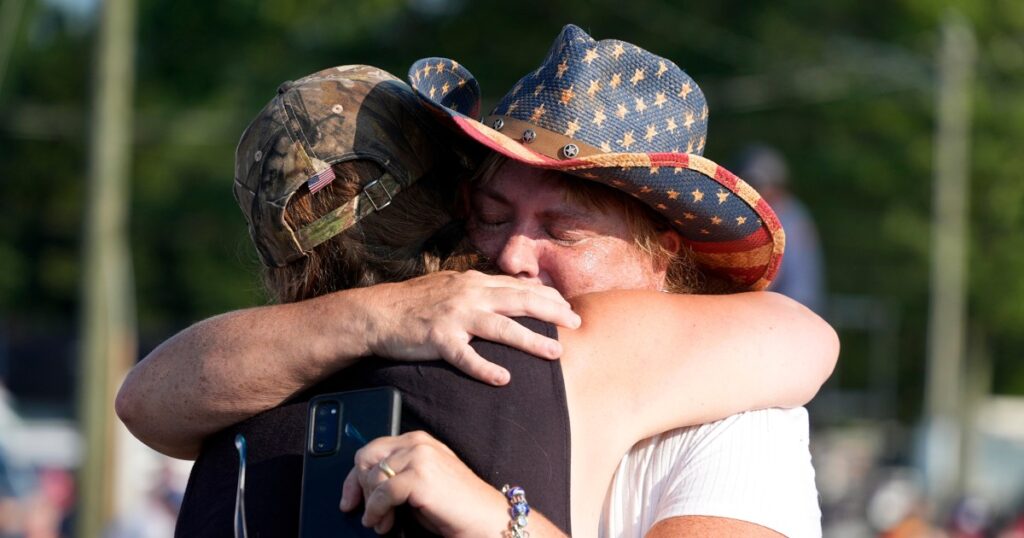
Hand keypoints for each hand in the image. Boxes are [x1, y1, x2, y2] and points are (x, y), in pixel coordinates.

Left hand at [340, 431, 508, 536]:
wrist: (486, 519)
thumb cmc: (456, 506)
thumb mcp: (421, 483)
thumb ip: (398, 475)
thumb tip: (361, 488)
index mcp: (418, 440)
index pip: (372, 449)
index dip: (354, 477)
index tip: (349, 499)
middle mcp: (417, 443)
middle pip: (365, 458)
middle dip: (360, 488)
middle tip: (367, 512)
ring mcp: (419, 457)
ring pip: (372, 477)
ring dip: (371, 506)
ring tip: (381, 523)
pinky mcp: (420, 476)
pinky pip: (381, 493)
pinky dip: (375, 511)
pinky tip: (381, 522)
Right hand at [360, 271, 580, 384]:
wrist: (378, 312)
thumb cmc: (416, 302)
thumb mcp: (452, 285)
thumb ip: (482, 287)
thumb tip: (516, 289)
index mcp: (473, 282)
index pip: (518, 287)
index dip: (547, 297)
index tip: (568, 308)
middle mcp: (468, 295)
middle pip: (519, 301)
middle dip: (552, 312)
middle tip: (576, 323)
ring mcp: (454, 317)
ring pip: (500, 327)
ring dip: (531, 340)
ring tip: (555, 352)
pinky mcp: (438, 339)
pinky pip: (465, 356)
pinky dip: (484, 368)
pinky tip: (503, 379)